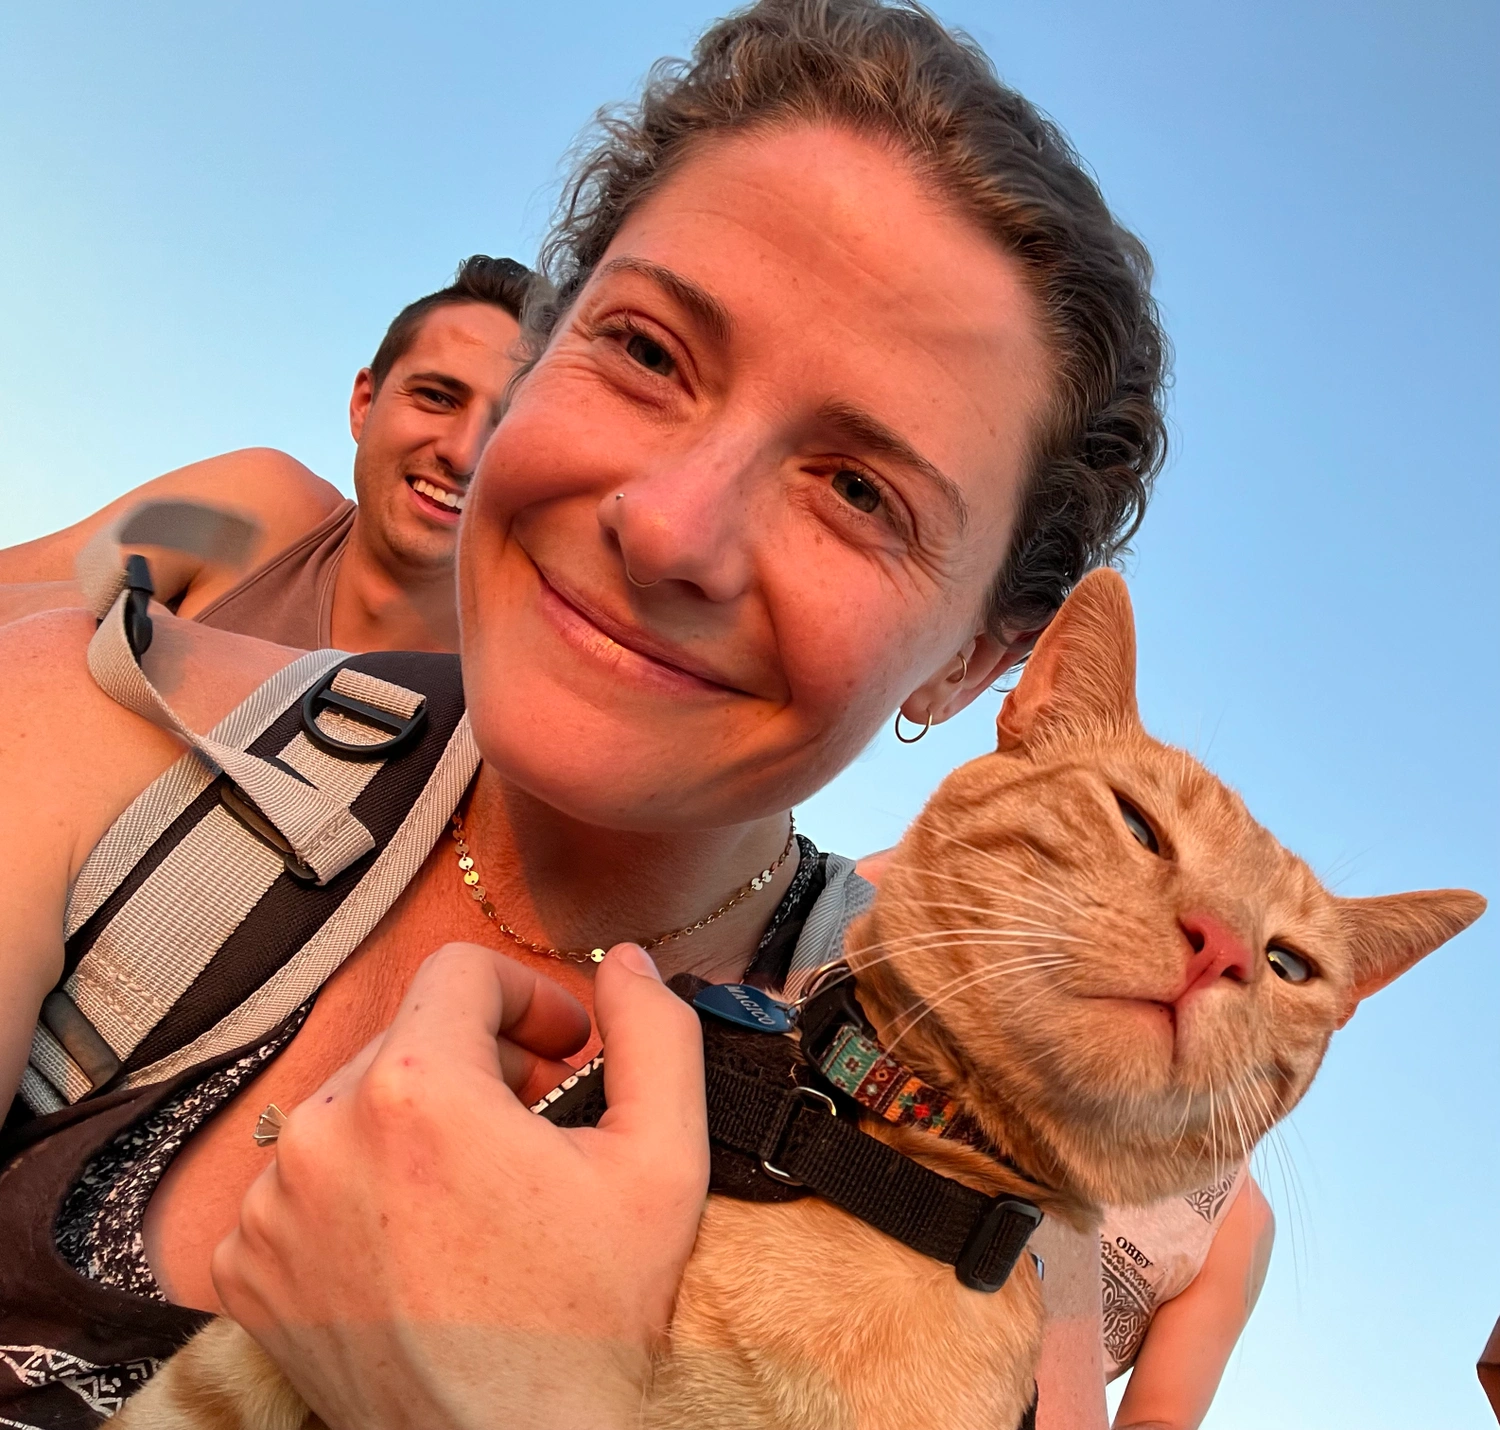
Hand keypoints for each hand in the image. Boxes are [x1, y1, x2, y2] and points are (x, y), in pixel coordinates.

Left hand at [212, 941, 708, 1429]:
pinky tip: (417, 1238)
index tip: (563, 1047)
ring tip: (478, 1191)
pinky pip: (304, 1183)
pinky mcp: (246, 1270)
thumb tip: (626, 963)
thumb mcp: (663, 1162)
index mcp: (417, 1088)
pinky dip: (358, 1191)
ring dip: (419, 1125)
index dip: (529, 995)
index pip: (461, 971)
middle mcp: (322, 1135)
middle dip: (482, 1064)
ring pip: (356, 1107)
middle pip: (410, 1037)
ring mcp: (272, 1207)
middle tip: (537, 1126)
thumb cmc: (586, 1322)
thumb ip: (656, 1035)